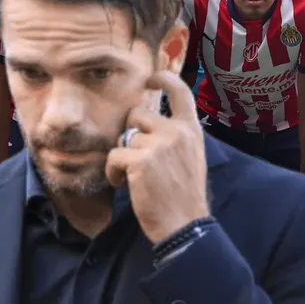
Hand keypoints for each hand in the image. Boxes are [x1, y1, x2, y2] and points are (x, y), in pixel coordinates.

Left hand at [106, 70, 210, 243]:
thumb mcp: (191, 157)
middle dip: (130, 134)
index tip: (150, 80)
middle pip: (137, 114)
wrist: (184, 224)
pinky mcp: (140, 160)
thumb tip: (148, 123)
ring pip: (124, 138)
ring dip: (122, 157)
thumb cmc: (185, 195)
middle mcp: (176, 131)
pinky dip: (112, 171)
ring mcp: (158, 144)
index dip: (162, 78)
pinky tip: (123, 184)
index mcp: (191, 129)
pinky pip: (114, 155)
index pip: (180, 90)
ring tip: (130, 177)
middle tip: (135, 157)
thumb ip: (175, 136)